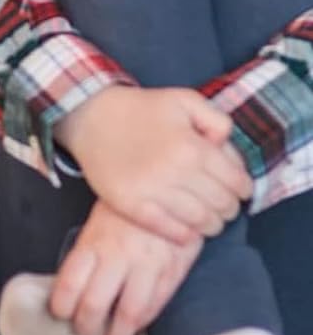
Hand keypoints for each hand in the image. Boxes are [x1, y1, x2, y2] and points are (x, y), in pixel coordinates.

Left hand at [49, 199, 202, 334]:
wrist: (170, 192)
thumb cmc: (126, 211)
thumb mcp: (98, 223)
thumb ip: (88, 253)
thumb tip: (72, 285)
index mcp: (93, 242)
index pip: (69, 282)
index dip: (61, 304)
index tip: (58, 314)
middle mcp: (117, 257)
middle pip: (94, 303)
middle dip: (85, 325)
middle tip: (82, 333)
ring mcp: (146, 267)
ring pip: (128, 312)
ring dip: (116, 334)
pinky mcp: (171, 273)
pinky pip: (155, 305)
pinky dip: (143, 322)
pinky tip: (136, 329)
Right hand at [52, 86, 251, 243]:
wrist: (90, 115)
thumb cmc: (141, 108)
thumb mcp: (184, 99)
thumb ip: (216, 119)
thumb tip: (226, 147)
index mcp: (192, 147)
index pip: (237, 183)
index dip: (244, 189)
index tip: (239, 190)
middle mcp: (174, 171)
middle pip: (221, 206)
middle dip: (229, 207)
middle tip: (222, 204)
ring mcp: (151, 191)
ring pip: (200, 223)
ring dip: (211, 224)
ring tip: (207, 218)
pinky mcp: (130, 204)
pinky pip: (169, 230)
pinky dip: (184, 235)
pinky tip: (187, 229)